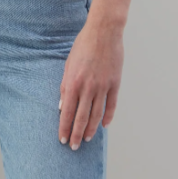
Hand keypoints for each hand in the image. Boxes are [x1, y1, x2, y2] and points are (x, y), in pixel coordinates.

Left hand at [58, 0, 139, 148]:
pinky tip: (103, 125)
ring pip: (97, 115)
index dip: (65, 127)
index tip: (62, 139)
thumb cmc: (83, 45)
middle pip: (82, 117)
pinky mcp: (115, 83)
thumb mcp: (68, 64)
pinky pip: (111, 105)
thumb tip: (62, 106)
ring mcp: (103, 86)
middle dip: (77, 134)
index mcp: (73, 82)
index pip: (67, 111)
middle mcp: (88, 87)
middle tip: (74, 147)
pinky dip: (107, 117)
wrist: (103, 32)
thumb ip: (65, 86)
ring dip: (91, 129)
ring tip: (87, 140)